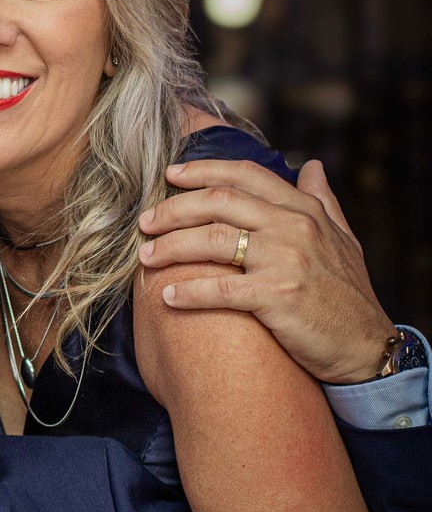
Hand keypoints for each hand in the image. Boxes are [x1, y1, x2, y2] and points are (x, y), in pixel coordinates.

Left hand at [138, 157, 395, 383]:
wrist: (366, 347)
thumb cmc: (347, 294)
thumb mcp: (343, 238)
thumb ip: (323, 200)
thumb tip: (313, 165)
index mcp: (303, 210)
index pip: (244, 176)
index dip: (202, 171)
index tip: (169, 175)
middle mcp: (294, 227)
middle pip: (218, 202)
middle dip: (173, 209)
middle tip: (145, 222)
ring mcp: (286, 260)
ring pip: (212, 240)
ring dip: (170, 247)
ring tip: (145, 258)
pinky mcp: (278, 297)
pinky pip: (220, 288)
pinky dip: (189, 292)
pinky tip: (167, 297)